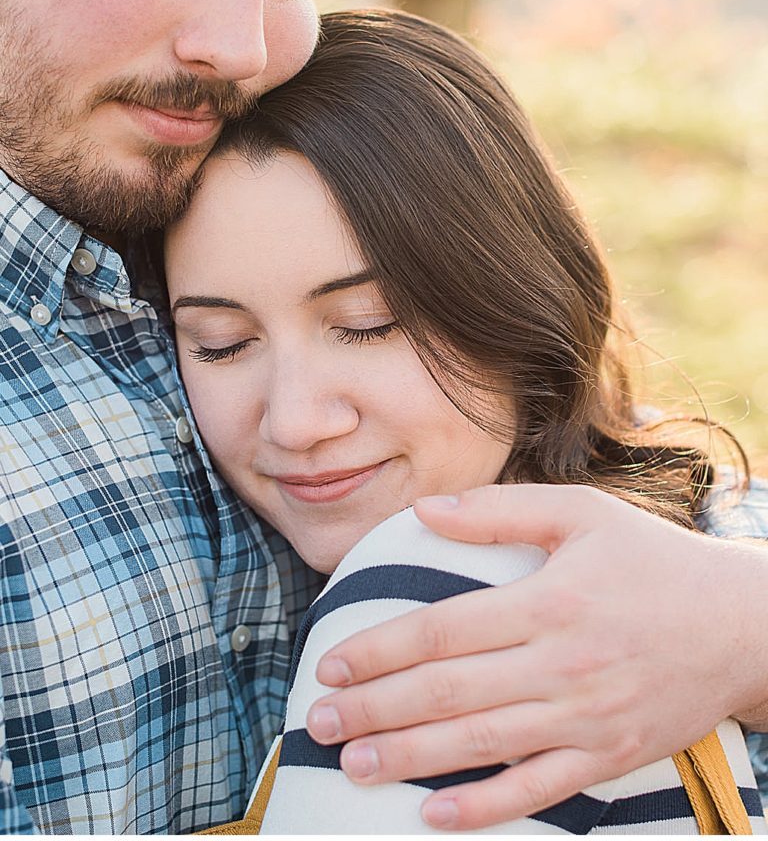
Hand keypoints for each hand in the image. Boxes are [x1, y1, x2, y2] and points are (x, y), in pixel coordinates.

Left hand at [306, 483, 767, 829]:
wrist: (740, 625)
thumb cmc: (652, 560)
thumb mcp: (581, 514)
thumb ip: (500, 510)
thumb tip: (425, 510)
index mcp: (548, 600)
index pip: (442, 630)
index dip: (379, 648)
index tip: (332, 661)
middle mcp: (560, 664)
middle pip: (447, 692)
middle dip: (375, 709)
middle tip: (319, 721)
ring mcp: (585, 719)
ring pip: (480, 746)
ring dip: (409, 760)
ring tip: (351, 766)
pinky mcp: (608, 758)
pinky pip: (537, 791)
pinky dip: (484, 808)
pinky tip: (434, 817)